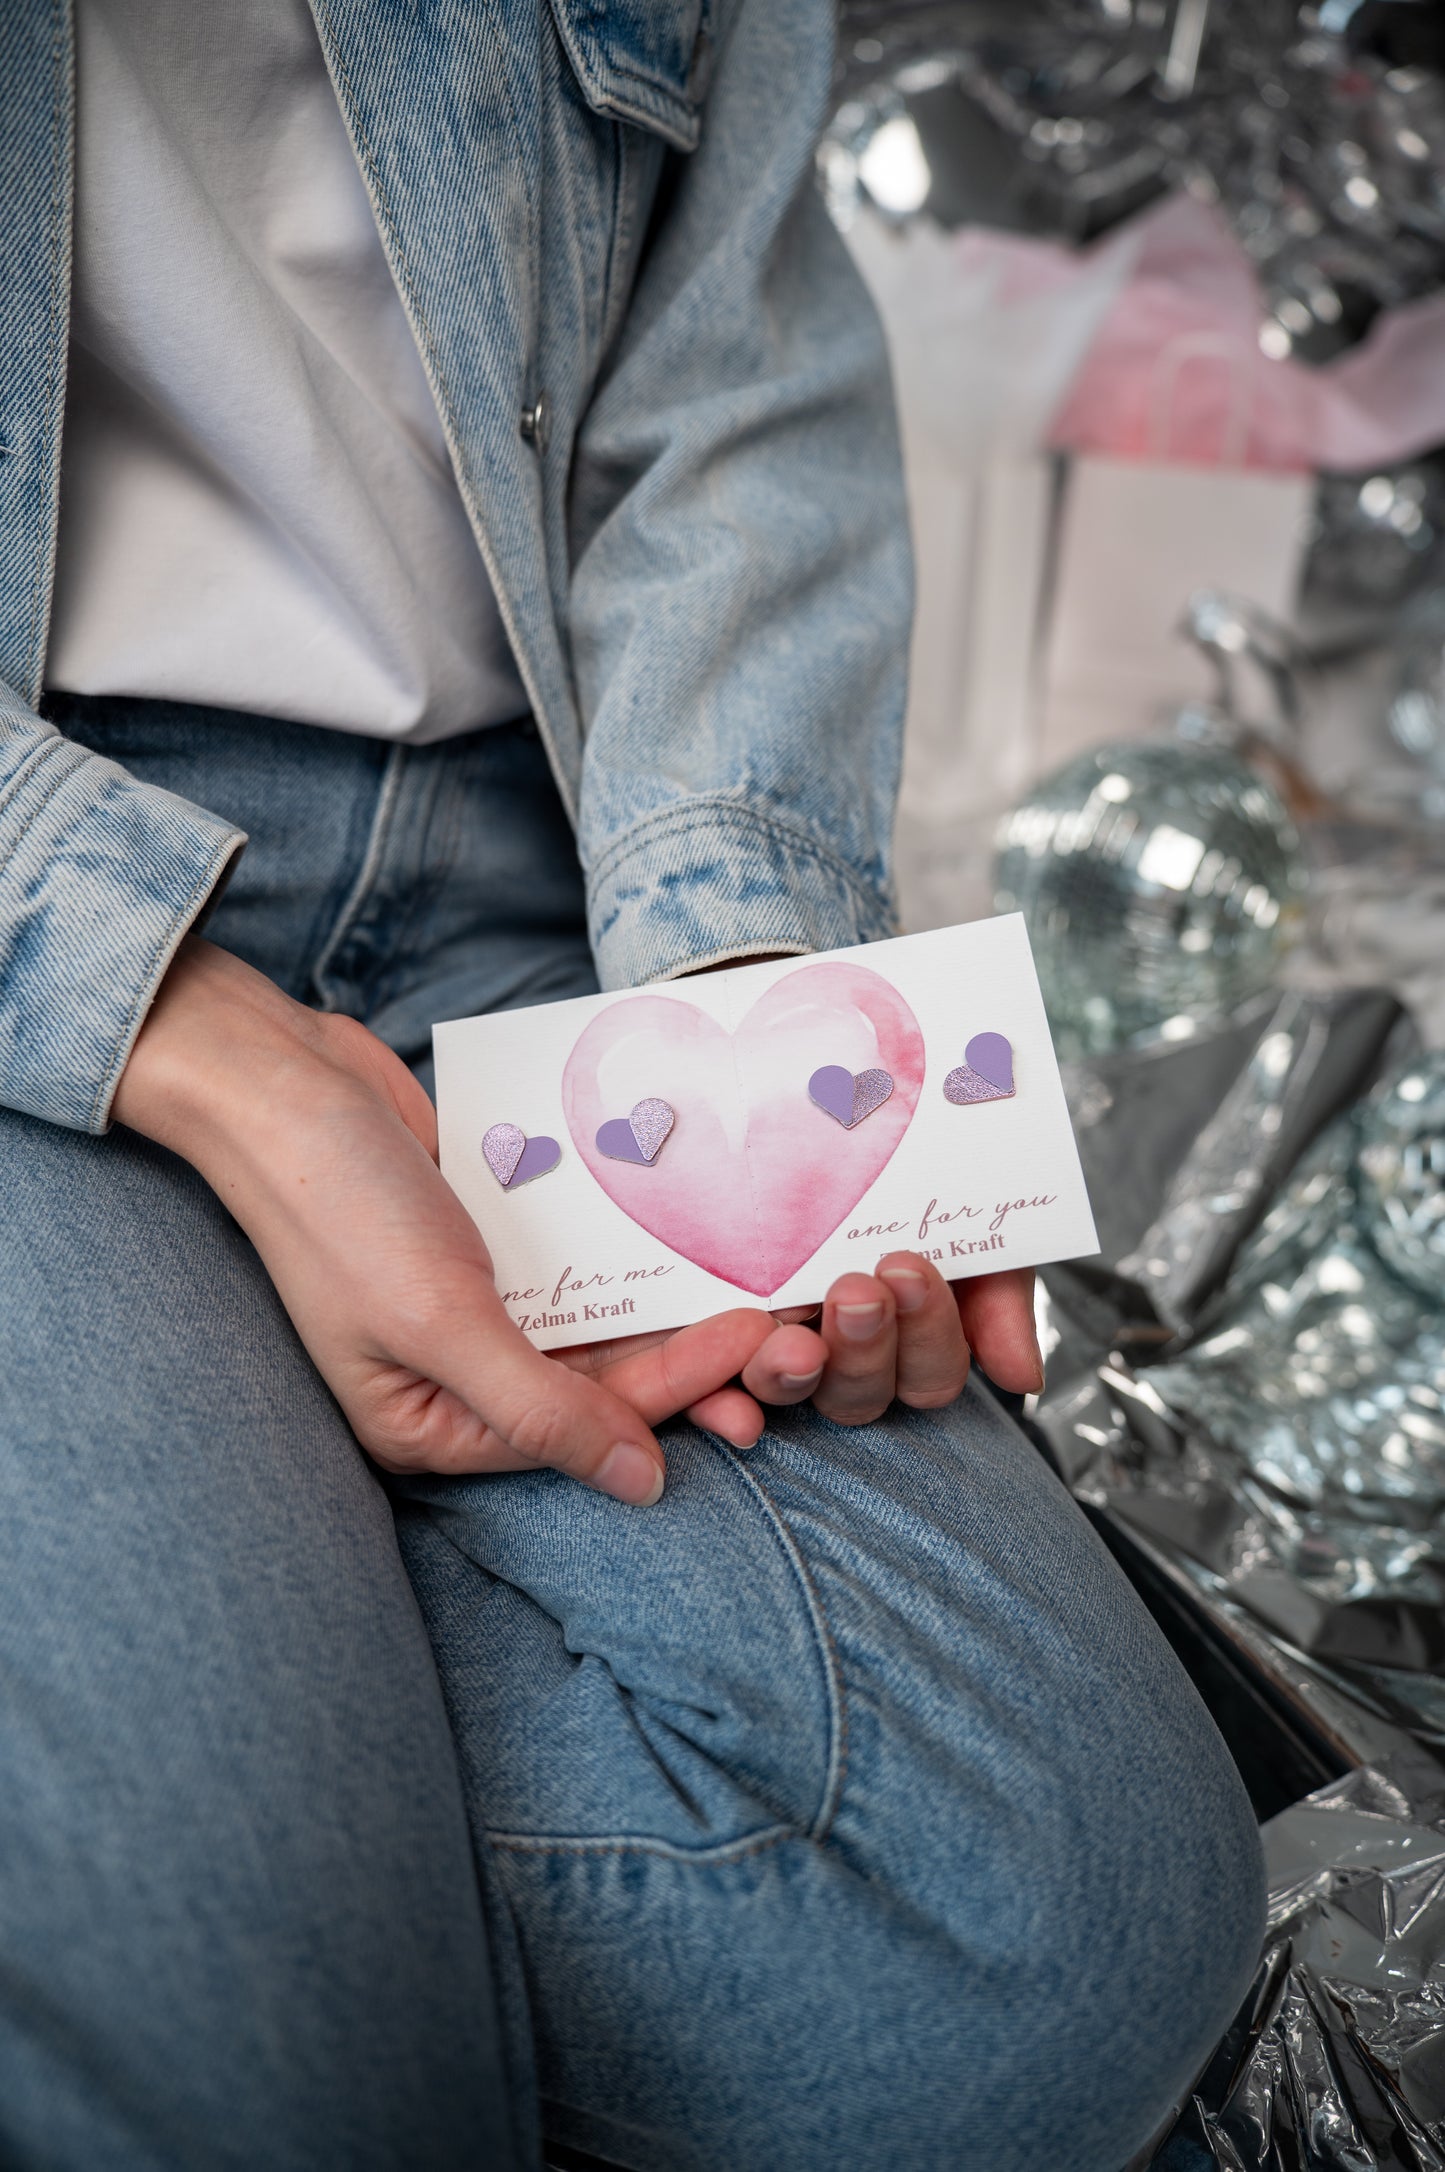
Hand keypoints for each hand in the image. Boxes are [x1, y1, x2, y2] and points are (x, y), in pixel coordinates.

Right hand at [113, 940, 776, 1503]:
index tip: (756, 1341)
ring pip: (598, 1324)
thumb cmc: (339, 1209)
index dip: (675, 1389)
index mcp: (429, 1424)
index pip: (579, 1424)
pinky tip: (699, 1236)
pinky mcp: (489, 1243)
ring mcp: (475, 1306)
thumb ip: (541, 1408)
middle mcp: (456, 1377)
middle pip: (598, 1385)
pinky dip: (631, 1253)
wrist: (280, 1083)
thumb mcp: (440, 1322)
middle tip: (788, 1333)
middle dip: (691, 1363)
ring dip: (672, 1310)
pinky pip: (579, 1261)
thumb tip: (638, 1486)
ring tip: (760, 1292)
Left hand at [672, 955, 1041, 1432]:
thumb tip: (1021, 1378)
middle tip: (857, 1287)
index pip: (928, 1372)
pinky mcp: (695, 1331)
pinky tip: (724, 1394)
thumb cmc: (901, 1140)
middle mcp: (839, 1350)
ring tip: (792, 1339)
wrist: (812, 1051)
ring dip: (791, 1376)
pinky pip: (702, 1387)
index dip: (928, 1334)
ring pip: (787, 1392)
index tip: (908, 1265)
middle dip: (865, 1348)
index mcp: (907, 1332)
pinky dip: (714, 1401)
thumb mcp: (963, 1196)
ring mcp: (766, 1341)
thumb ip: (997, 1281)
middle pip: (861, 1395)